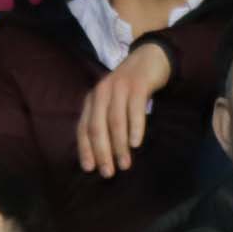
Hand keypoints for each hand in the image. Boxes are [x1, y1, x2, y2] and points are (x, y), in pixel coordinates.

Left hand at [78, 43, 174, 176]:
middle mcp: (100, 93)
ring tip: (125, 164)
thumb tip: (106, 152)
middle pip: (97, 127)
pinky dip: (135, 128)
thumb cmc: (130, 88)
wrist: (149, 59)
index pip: (83, 128)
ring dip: (119, 146)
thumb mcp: (114, 102)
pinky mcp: (136, 85)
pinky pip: (134, 110)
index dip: (85, 149)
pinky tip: (136, 143)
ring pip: (115, 122)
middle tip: (108, 172)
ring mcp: (118, 88)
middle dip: (101, 152)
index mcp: (92, 100)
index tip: (90, 168)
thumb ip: (107, 121)